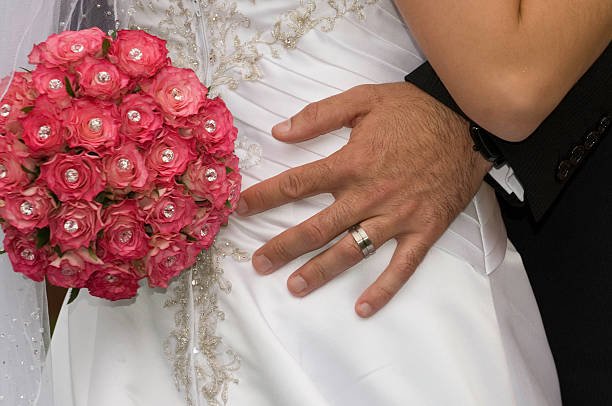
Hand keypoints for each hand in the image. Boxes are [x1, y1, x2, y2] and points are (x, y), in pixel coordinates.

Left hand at [236, 83, 491, 316]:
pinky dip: (384, 289)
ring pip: (352, 251)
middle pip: (317, 227)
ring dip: (321, 271)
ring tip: (294, 287)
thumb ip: (320, 115)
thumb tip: (280, 132)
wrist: (469, 122)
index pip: (297, 185)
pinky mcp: (423, 230)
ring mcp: (397, 217)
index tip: (242, 210)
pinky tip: (363, 308)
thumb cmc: (415, 110)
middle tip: (259, 263)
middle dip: (284, 247)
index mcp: (352, 163)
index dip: (265, 198)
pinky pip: (402, 266)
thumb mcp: (365, 98)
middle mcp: (369, 195)